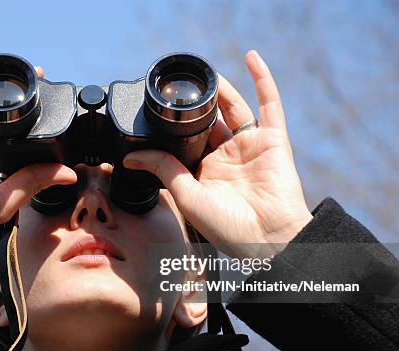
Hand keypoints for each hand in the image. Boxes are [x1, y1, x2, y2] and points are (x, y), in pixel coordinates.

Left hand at [123, 50, 311, 257]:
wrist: (269, 237)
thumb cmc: (229, 228)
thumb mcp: (187, 196)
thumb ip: (164, 169)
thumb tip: (132, 155)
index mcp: (205, 173)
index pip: (186, 142)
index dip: (173, 127)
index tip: (155, 110)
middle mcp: (226, 158)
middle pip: (208, 121)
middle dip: (195, 105)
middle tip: (177, 87)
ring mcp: (250, 147)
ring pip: (233, 109)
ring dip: (220, 89)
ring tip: (202, 74)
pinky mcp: (273, 140)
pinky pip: (269, 104)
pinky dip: (262, 80)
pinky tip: (251, 58)